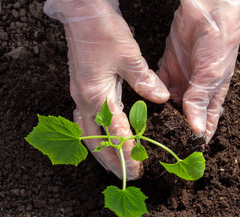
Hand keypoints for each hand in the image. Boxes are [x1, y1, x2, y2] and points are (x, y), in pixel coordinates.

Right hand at [44, 0, 168, 179]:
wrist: (80, 11)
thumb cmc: (103, 29)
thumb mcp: (128, 54)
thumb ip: (144, 81)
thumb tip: (161, 99)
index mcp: (96, 94)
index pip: (114, 132)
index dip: (127, 152)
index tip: (140, 167)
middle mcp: (83, 100)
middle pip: (94, 141)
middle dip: (111, 161)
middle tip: (128, 176)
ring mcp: (78, 95)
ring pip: (86, 134)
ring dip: (101, 152)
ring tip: (115, 166)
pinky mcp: (79, 89)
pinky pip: (83, 121)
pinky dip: (94, 136)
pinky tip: (101, 139)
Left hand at [158, 0, 239, 142]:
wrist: (207, 11)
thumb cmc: (220, 43)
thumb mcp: (212, 76)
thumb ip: (199, 101)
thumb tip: (195, 130)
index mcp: (212, 96)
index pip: (205, 125)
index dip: (196, 140)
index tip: (184, 155)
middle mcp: (196, 92)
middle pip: (184, 118)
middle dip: (173, 131)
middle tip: (159, 145)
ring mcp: (181, 80)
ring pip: (168, 105)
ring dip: (160, 116)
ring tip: (147, 130)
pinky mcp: (167, 68)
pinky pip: (157, 87)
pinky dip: (151, 96)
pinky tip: (142, 106)